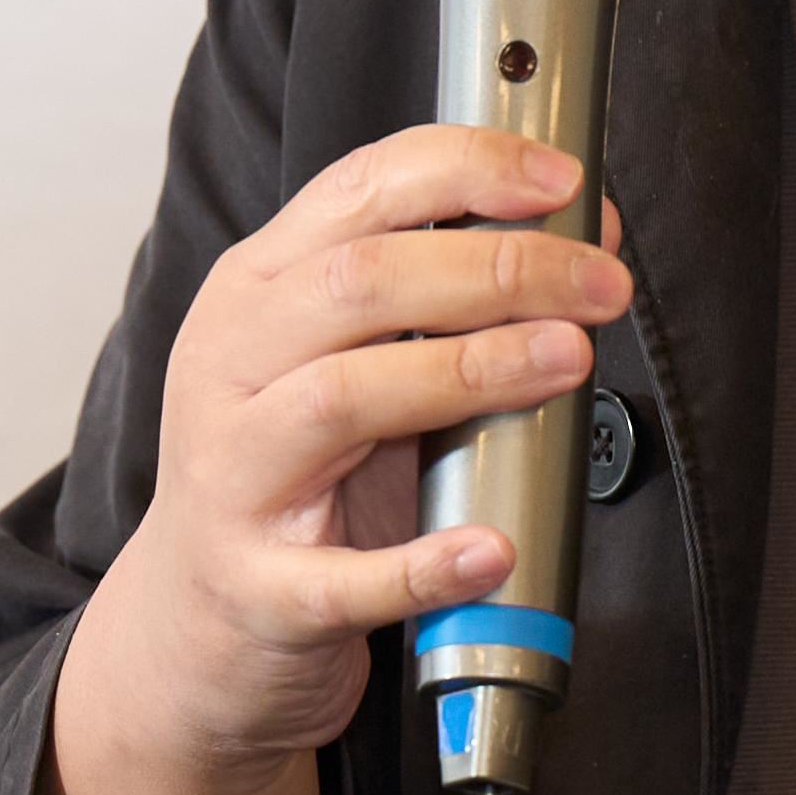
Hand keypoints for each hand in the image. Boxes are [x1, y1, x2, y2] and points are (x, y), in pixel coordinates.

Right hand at [62, 124, 624, 786]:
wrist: (196, 623)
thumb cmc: (291, 476)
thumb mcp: (348, 362)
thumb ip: (446, 301)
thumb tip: (588, 242)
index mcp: (256, 291)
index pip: (359, 191)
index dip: (467, 171)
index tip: (560, 181)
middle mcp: (230, 367)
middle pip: (361, 283)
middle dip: (499, 268)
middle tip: (599, 285)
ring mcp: (234, 477)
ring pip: (344, 396)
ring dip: (472, 371)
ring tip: (566, 362)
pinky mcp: (260, 588)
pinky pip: (345, 578)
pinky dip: (425, 562)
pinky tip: (491, 550)